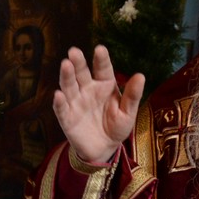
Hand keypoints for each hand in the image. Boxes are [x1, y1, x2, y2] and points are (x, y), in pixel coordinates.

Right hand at [53, 45, 143, 168]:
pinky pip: (62, 109)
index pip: (102, 68)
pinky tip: (58, 94)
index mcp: (104, 84)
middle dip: (78, 62)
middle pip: (82, 72)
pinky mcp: (67, 117)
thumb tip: (141, 76)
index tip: (100, 49)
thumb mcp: (128, 113)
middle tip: (74, 51)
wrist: (104, 149)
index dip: (101, 59)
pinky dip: (59, 102)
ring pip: (69, 86)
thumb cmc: (117, 127)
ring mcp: (75, 102)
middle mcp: (87, 89)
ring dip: (66, 76)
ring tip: (65, 64)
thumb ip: (133, 95)